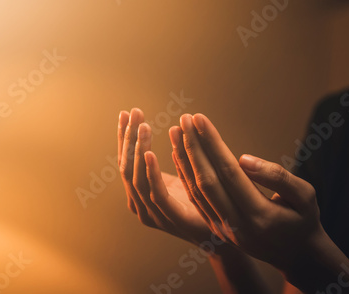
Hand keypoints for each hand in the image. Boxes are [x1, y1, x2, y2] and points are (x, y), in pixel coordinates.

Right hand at [118, 108, 221, 245]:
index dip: (125, 137)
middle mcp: (140, 205)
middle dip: (128, 139)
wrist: (223, 235)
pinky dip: (150, 173)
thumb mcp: (186, 178)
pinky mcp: (170, 219)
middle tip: (133, 113)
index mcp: (141, 194)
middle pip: (126, 167)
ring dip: (138, 150)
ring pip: (136, 178)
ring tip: (142, 126)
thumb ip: (177, 161)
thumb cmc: (204, 204)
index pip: (126, 161)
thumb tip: (174, 130)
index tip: (127, 112)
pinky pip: (155, 194)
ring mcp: (152, 214)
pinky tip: (149, 152)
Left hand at [170, 113, 324, 270]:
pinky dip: (185, 175)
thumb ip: (278, 178)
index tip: (200, 119)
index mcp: (260, 215)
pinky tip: (179, 155)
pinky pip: (195, 199)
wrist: (297, 255)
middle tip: (184, 118)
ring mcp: (222, 229)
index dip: (212, 144)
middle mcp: (236, 225)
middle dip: (193, 146)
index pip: (229, 172)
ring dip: (184, 159)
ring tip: (176, 131)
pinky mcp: (215, 229)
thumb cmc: (304, 220)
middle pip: (207, 180)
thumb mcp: (306, 197)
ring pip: (196, 190)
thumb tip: (244, 159)